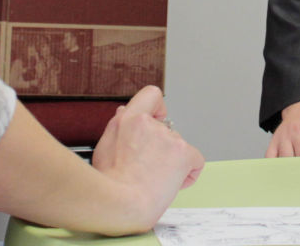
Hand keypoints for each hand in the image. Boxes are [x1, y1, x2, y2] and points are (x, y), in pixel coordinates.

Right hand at [91, 85, 204, 221]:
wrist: (122, 204)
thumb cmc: (110, 183)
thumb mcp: (104, 148)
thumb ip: (117, 126)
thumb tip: (124, 112)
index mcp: (130, 120)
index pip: (151, 95)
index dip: (156, 108)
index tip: (156, 119)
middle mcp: (152, 125)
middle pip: (165, 130)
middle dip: (159, 148)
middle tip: (146, 168)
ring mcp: (170, 138)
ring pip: (178, 148)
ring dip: (171, 162)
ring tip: (154, 179)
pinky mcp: (184, 154)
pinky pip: (195, 161)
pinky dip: (188, 173)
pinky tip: (172, 183)